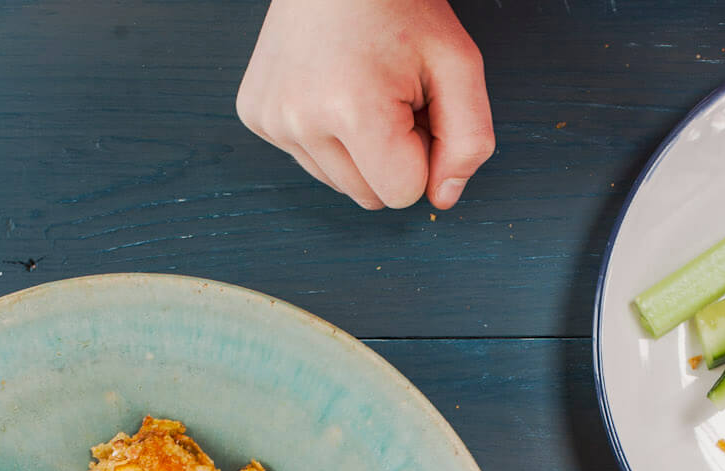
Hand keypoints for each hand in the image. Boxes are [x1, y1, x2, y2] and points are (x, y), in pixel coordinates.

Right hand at [236, 0, 494, 210]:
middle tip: (390, 94)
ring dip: (359, 150)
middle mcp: (301, 120)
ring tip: (360, 88)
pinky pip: (309, 161)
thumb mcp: (458, 63)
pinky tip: (330, 88)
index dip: (422, 154)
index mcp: (353, 110)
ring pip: (339, 184)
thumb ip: (469, 140)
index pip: (404, 193)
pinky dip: (327, 135)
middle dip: (391, 156)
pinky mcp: (256, 115)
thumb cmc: (399, 5)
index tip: (415, 104)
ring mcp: (272, 119)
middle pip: (369, 197)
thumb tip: (443, 198)